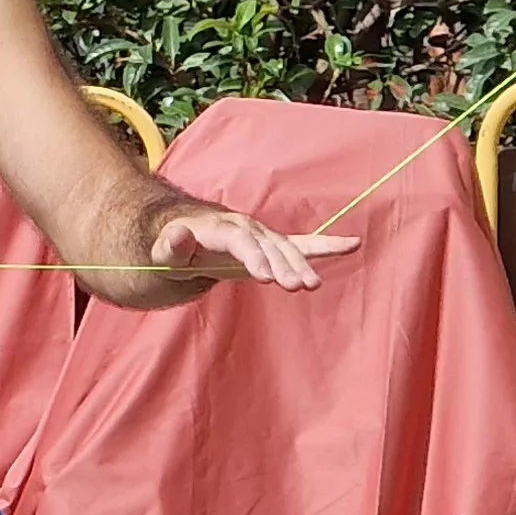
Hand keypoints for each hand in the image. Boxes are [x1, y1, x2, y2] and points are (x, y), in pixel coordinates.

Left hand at [150, 204, 356, 288]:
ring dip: (301, 265)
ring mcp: (261, 237)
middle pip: (267, 246)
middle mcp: (244, 228)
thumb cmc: (169, 250)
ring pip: (285, 249)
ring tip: (312, 285)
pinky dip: (325, 245)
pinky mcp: (272, 247)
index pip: (239, 241)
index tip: (266, 276)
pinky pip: (301, 244)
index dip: (253, 257)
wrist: (180, 237)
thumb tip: (180, 233)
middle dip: (281, 264)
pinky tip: (353, 244)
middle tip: (296, 286)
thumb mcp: (162, 253)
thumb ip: (171, 247)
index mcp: (218, 228)